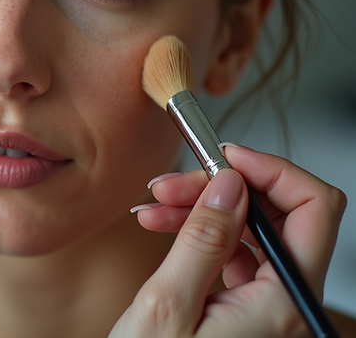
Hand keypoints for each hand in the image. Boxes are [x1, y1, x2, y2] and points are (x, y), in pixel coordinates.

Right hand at [111, 143, 347, 337]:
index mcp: (281, 304)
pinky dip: (199, 233)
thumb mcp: (166, 305)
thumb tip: (231, 184)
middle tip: (170, 184)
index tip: (224, 157)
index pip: (315, 210)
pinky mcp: (245, 312)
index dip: (273, 171)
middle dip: (224, 187)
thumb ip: (203, 240)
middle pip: (280, 216)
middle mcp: (285, 306)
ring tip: (155, 206)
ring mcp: (268, 310)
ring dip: (204, 208)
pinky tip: (164, 228)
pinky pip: (235, 256)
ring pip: (253, 232)